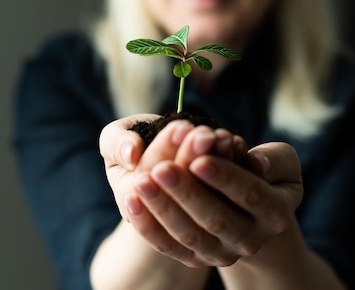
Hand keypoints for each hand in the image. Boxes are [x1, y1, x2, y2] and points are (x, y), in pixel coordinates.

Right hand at [99, 114, 244, 219]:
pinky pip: (232, 202)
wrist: (168, 160)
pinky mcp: (221, 223)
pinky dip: (238, 172)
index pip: (148, 176)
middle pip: (178, 191)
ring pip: (208, 203)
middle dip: (191, 157)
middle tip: (204, 132)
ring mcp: (194, 228)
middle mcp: (160, 219)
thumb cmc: (137, 143)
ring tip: (224, 136)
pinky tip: (238, 146)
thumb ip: (116, 141)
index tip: (181, 126)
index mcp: (130, 200)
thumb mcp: (116, 139)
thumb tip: (131, 154)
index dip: (165, 150)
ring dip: (219, 166)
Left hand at [128, 141, 302, 267]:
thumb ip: (275, 158)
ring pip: (189, 235)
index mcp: (275, 212)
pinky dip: (148, 225)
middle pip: (216, 219)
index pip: (250, 194)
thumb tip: (256, 162)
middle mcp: (250, 239)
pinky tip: (131, 201)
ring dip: (163, 209)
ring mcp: (222, 253)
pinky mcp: (196, 258)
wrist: (250, 211)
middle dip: (186, 193)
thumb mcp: (280, 161)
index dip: (225, 177)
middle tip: (161, 168)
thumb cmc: (263, 172)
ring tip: (141, 181)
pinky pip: (168, 245)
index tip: (199, 159)